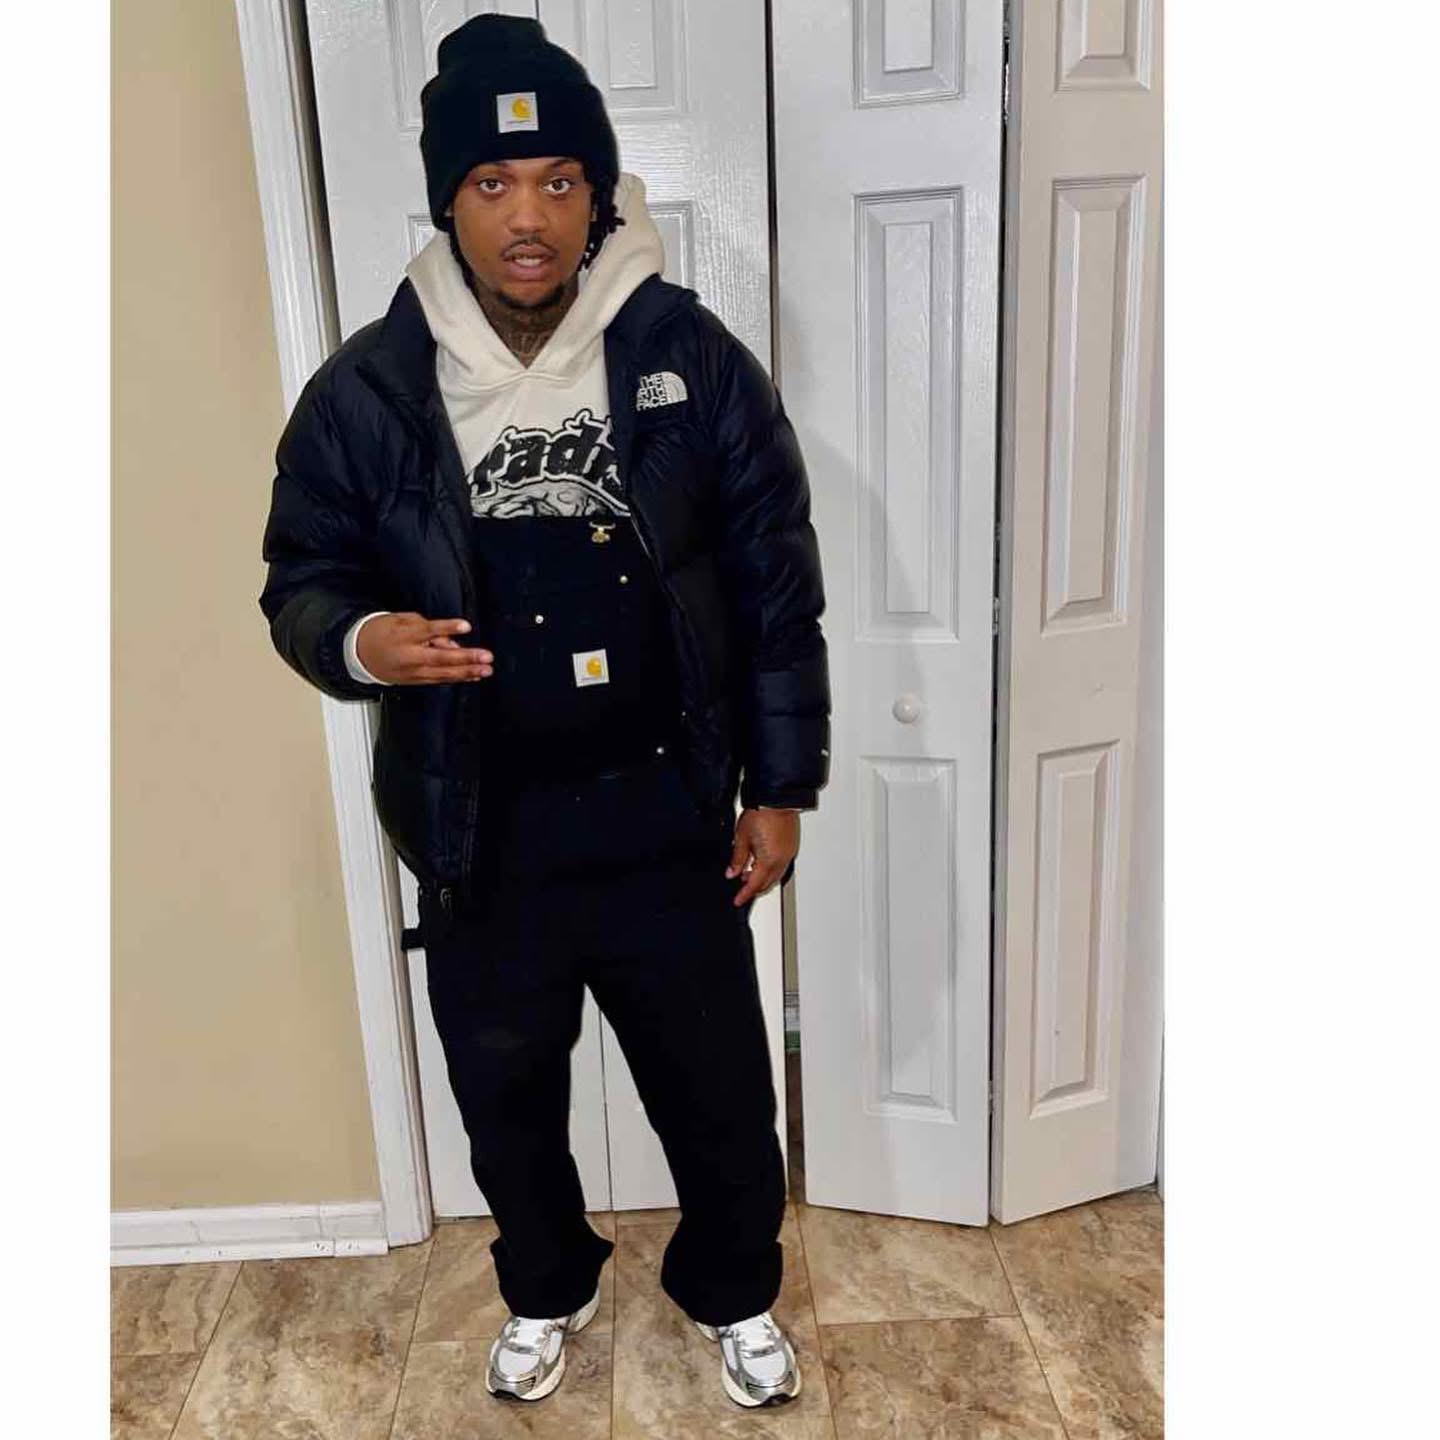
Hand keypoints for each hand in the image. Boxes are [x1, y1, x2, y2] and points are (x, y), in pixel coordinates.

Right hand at [356, 613, 493, 685]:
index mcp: (405, 636)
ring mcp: (413, 672)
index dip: (448, 628)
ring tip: (486, 669)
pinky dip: (458, 678)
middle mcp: (410, 656)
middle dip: (466, 658)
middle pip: (441, 658)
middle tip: (486, 656)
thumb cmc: (382, 632)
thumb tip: (450, 640)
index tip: (465, 626)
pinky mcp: (416, 681)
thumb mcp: (401, 621)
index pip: (429, 630)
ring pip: (444, 673)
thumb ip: (428, 628)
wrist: (359, 654)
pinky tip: (474, 676)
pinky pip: (440, 680)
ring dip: (468, 672)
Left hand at [725, 808, 799, 906]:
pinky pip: (782, 865)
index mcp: (768, 861)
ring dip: (763, 877)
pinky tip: (762, 861)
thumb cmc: (761, 814)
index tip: (738, 900)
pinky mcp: (791, 846)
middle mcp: (782, 860)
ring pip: (776, 875)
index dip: (745, 894)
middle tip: (742, 886)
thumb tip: (732, 873)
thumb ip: (737, 858)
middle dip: (755, 887)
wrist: (776, 800)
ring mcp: (788, 853)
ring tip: (749, 872)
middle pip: (768, 882)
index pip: (754, 884)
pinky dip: (771, 868)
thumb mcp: (742, 838)